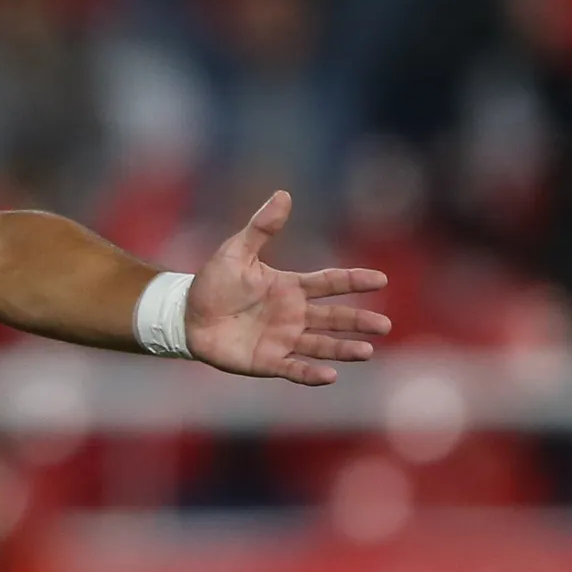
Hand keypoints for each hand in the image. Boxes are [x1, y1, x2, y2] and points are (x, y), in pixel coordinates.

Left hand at [185, 190, 388, 385]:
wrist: (186, 316)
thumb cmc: (213, 283)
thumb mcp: (236, 251)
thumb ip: (261, 227)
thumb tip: (283, 194)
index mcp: (291, 287)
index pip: (330, 282)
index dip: (355, 281)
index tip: (381, 280)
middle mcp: (293, 315)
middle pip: (334, 317)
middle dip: (359, 321)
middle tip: (384, 326)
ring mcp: (282, 339)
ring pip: (320, 344)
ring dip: (343, 349)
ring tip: (366, 351)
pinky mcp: (266, 361)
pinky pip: (293, 368)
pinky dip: (311, 374)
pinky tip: (330, 376)